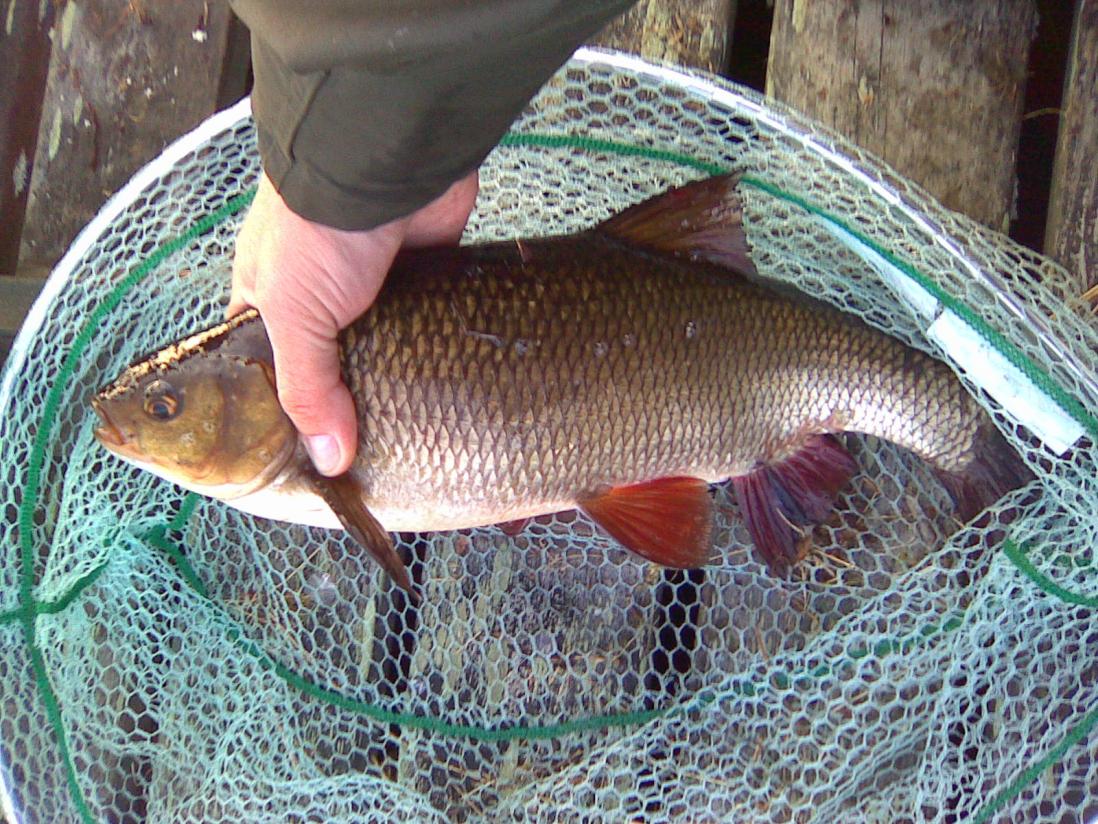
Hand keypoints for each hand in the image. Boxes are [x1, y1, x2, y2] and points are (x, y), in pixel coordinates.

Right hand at [229, 170, 478, 474]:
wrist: (387, 163)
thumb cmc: (317, 229)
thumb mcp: (290, 313)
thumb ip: (307, 388)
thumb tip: (329, 460)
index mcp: (269, 304)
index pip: (268, 373)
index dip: (282, 416)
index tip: (309, 461)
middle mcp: (321, 299)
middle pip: (335, 368)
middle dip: (353, 408)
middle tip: (375, 460)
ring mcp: (377, 288)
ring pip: (390, 352)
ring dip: (404, 383)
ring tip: (424, 437)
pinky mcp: (426, 277)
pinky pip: (434, 326)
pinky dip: (441, 352)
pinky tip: (452, 390)